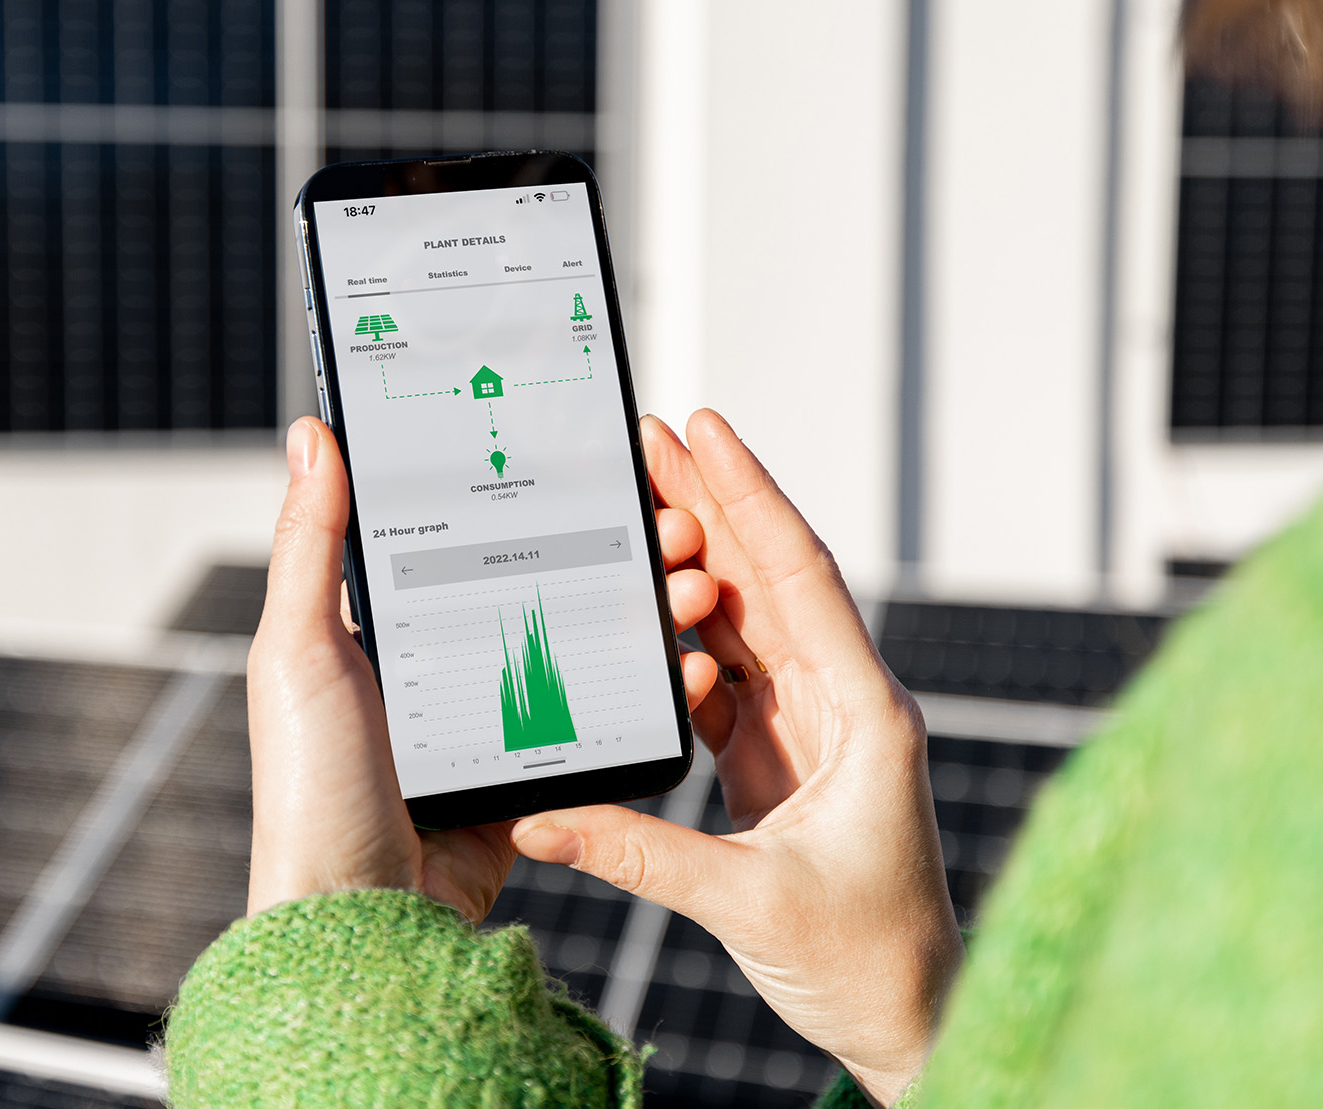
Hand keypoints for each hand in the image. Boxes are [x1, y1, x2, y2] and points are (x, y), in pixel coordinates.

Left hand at [245, 418, 722, 922]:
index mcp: (384, 626)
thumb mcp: (297, 650)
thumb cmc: (309, 788)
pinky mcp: (531, 779)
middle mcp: (442, 665)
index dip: (535, 494)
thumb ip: (310, 543)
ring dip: (646, 612)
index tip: (597, 460)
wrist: (358, 920)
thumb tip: (310, 434)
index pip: (471, 534)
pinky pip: (601, 724)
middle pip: (546, 582)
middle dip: (618, 548)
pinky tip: (688, 668)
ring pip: (584, 646)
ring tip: (692, 584)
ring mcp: (492, 721)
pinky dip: (651, 695)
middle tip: (672, 523)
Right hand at [512, 411, 960, 1105]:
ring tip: (642, 497)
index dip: (751, 498)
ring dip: (697, 561)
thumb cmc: (866, 962)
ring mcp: (813, 730)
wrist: (909, 1021)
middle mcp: (844, 706)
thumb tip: (539, 822)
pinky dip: (684, 641)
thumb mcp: (747, 902)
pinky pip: (729, 679)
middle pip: (771, 580)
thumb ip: (637, 854)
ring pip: (749, 622)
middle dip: (713, 503)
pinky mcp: (782, 761)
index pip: (801, 579)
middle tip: (652, 436)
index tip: (708, 429)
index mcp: (864, 716)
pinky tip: (646, 603)